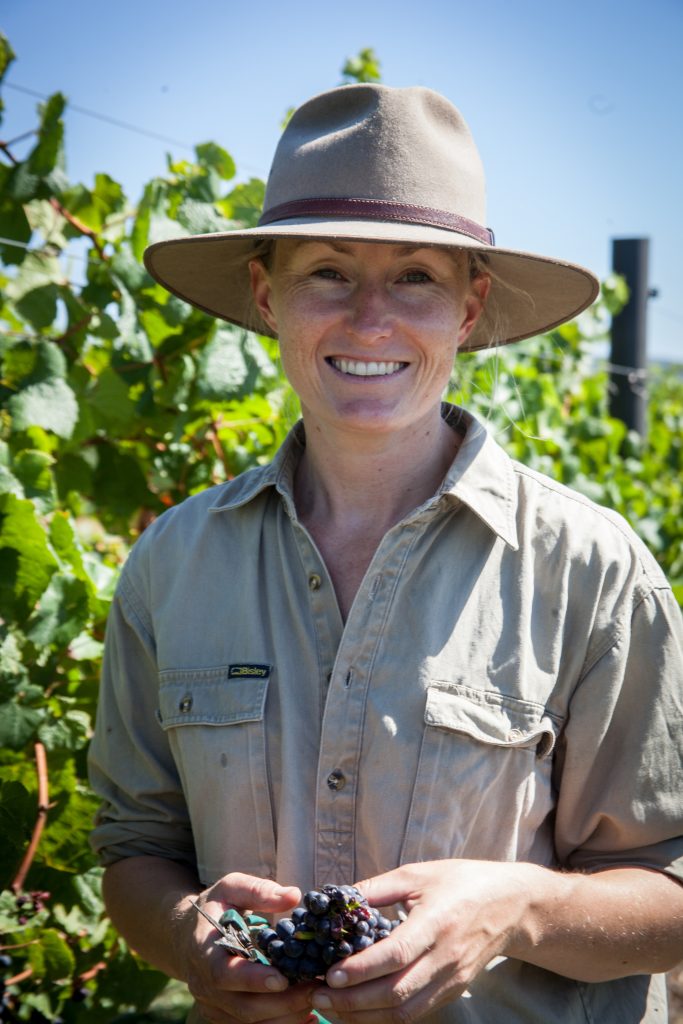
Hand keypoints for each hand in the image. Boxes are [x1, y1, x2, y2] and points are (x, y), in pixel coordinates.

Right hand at [173, 871, 316, 1023]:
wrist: (186, 935)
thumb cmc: (215, 907)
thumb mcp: (231, 888)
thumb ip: (259, 891)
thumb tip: (294, 895)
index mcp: (204, 952)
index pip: (224, 973)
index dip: (252, 979)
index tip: (282, 978)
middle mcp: (205, 985)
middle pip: (242, 1006)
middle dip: (281, 1002)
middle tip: (314, 989)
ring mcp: (213, 1005)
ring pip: (249, 1023)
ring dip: (284, 1017)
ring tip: (314, 1000)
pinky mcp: (224, 1016)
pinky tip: (306, 1016)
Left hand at [310, 860, 533, 1023]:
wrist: (510, 904)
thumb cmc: (461, 882)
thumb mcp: (418, 873)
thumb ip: (378, 887)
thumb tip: (337, 898)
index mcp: (436, 922)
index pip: (396, 955)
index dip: (362, 969)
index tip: (331, 973)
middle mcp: (445, 957)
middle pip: (396, 992)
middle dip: (354, 1000)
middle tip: (319, 995)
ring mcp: (451, 979)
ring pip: (404, 1011)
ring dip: (365, 1015)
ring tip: (331, 1006)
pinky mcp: (452, 991)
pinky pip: (416, 1013)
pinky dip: (385, 1017)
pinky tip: (360, 1010)